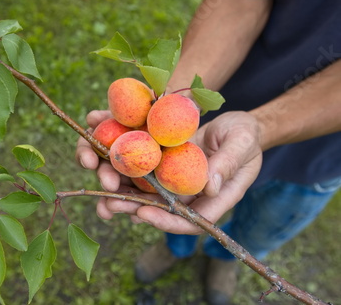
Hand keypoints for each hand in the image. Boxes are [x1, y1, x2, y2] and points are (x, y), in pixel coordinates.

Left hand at [77, 110, 262, 234]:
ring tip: (98, 181)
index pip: (188, 220)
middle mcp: (186, 194)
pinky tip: (100, 150)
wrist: (233, 123)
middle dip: (130, 206)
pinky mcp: (160, 162)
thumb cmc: (245, 135)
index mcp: (210, 200)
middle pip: (157, 207)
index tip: (142, 213)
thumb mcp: (242, 144)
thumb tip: (211, 187)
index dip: (164, 221)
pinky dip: (120, 161)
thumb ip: (229, 164)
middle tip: (107, 203)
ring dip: (118, 187)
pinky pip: (139, 165)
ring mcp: (171, 179)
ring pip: (141, 189)